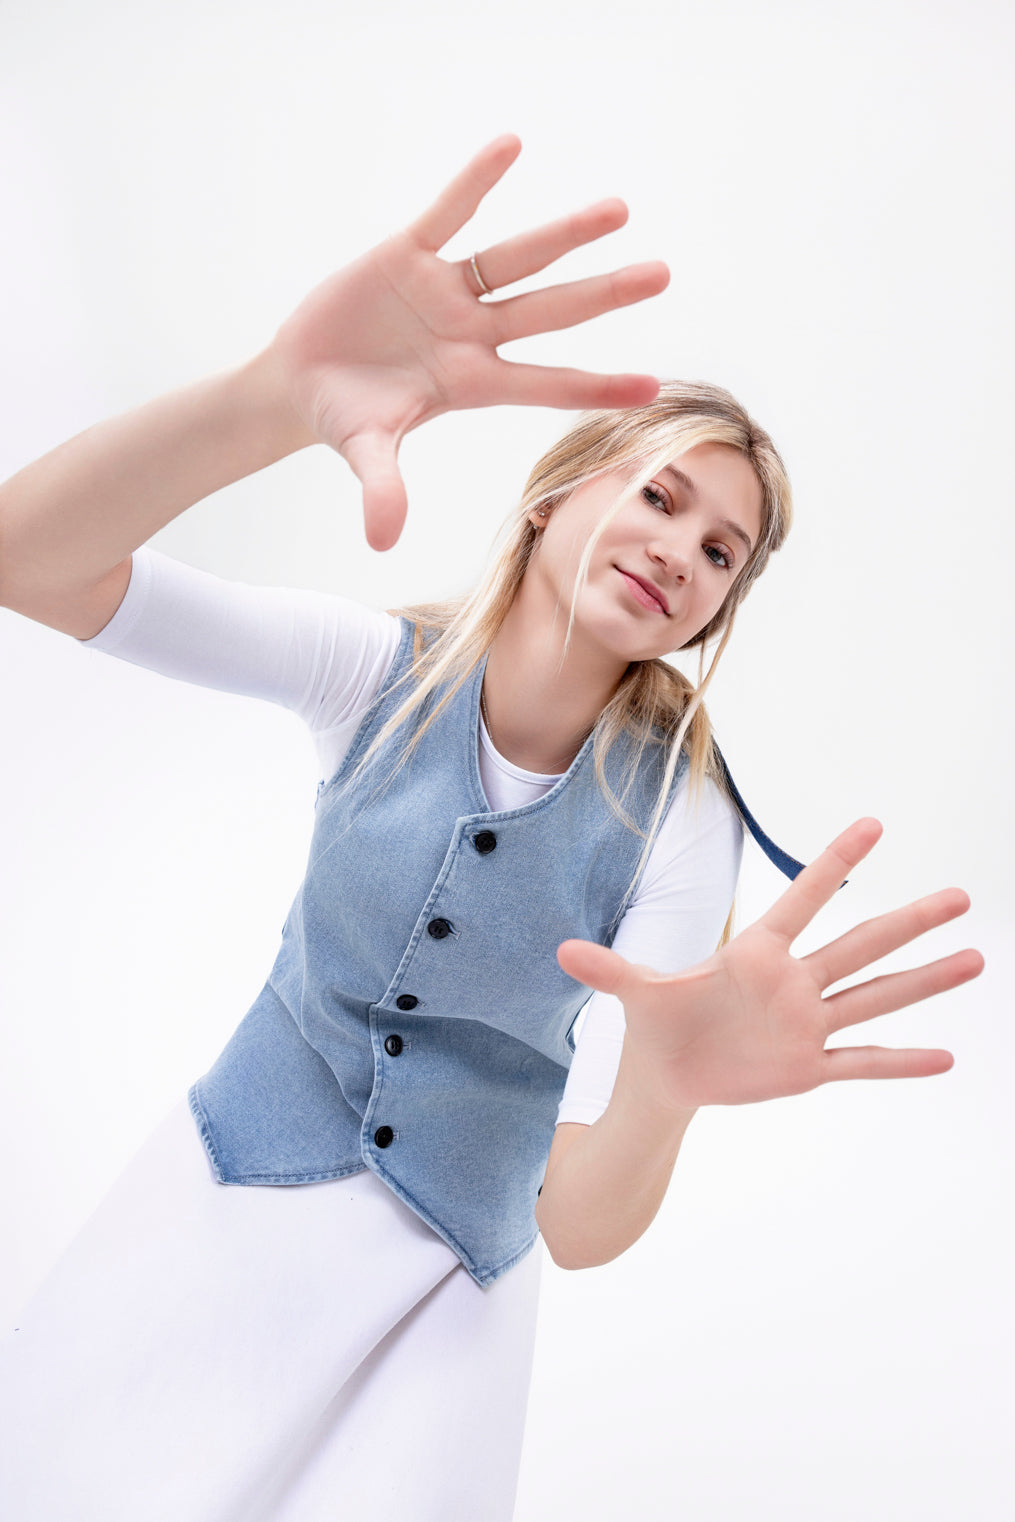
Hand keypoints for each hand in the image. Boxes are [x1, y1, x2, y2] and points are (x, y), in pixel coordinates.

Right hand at [267, 134, 668, 550]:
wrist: (300, 380)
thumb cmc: (343, 419)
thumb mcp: (364, 451)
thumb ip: (382, 488)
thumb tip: (382, 540)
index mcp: (471, 383)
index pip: (548, 385)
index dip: (598, 385)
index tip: (654, 387)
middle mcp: (472, 334)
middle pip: (550, 312)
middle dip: (604, 295)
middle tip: (662, 274)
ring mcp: (445, 292)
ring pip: (515, 258)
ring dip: (565, 234)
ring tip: (619, 210)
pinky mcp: (408, 254)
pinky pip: (450, 212)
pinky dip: (476, 182)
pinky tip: (511, 145)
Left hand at [555, 819, 983, 1110]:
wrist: (668, 1074)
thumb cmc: (659, 1022)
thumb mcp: (635, 994)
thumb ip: (609, 969)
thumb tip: (562, 950)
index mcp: (755, 953)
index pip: (802, 899)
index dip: (835, 864)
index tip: (873, 824)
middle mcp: (792, 982)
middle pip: (859, 945)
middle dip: (909, 920)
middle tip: (961, 895)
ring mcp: (805, 1023)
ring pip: (875, 996)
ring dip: (923, 980)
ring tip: (975, 959)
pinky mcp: (807, 1066)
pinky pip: (862, 1060)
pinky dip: (900, 1062)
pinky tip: (947, 1057)